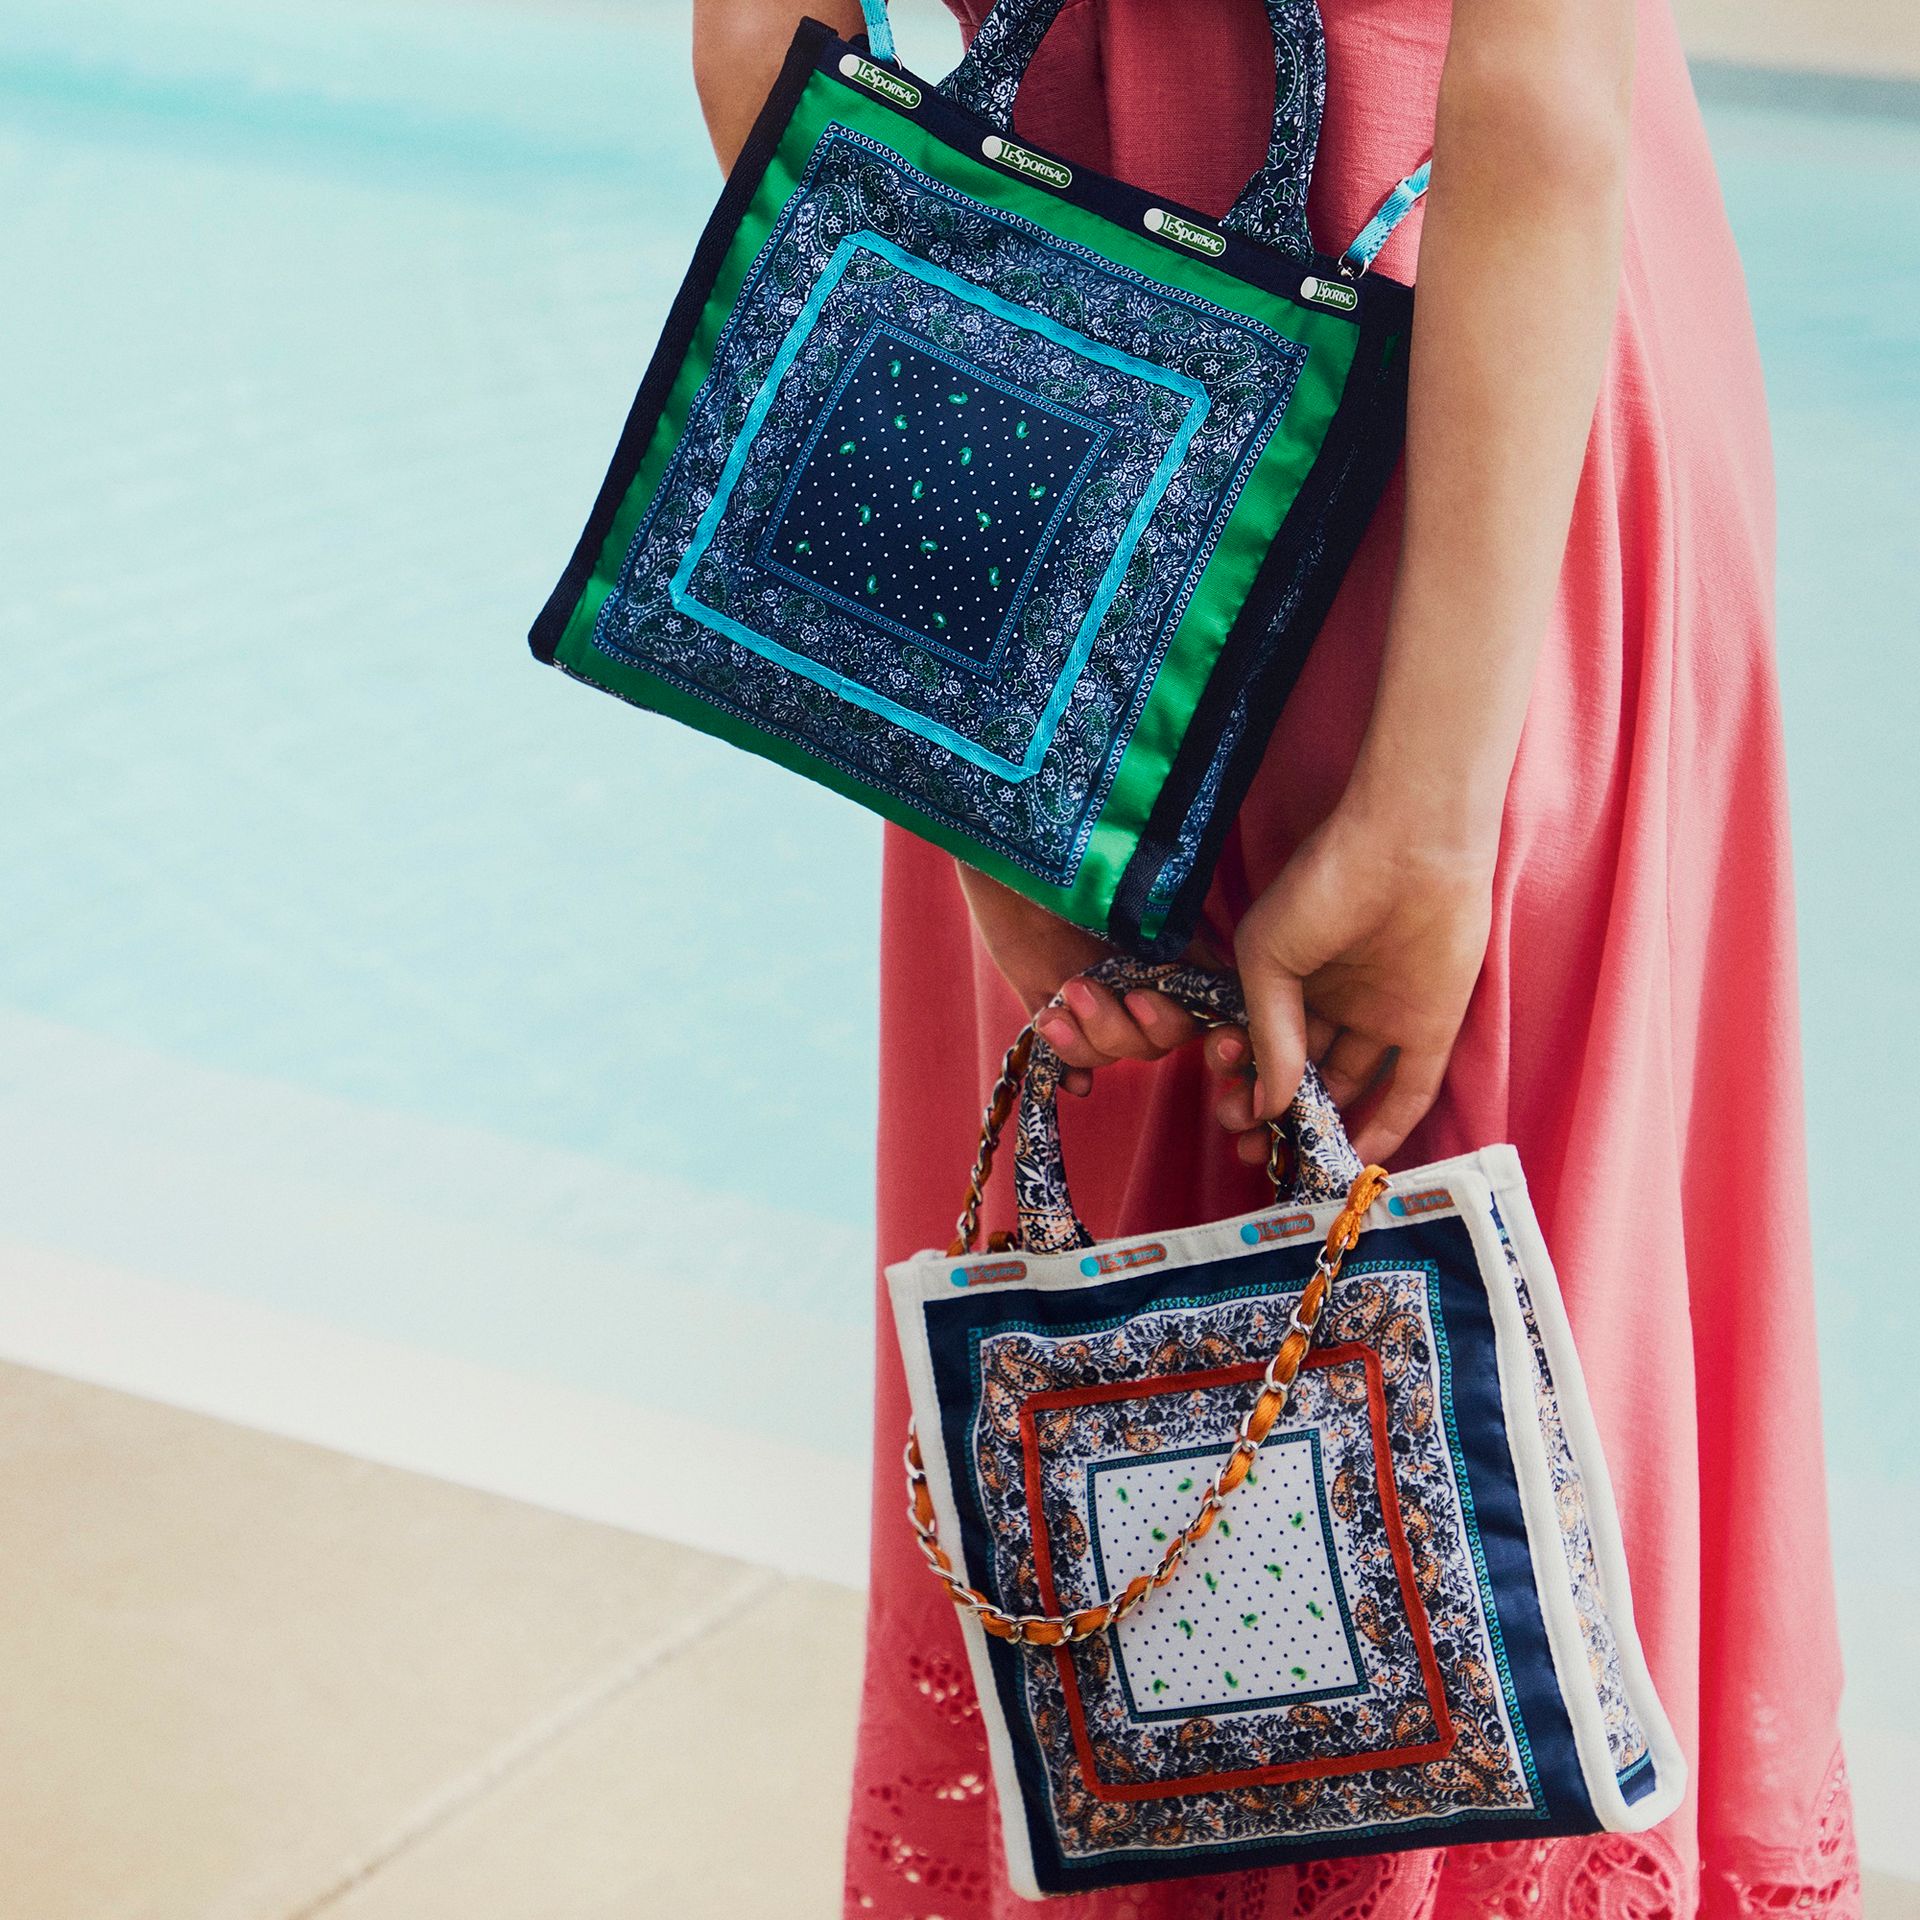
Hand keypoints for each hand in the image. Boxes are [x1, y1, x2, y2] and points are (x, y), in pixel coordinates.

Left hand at [957, 866, 1202, 1096]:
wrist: (1013, 832)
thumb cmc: (1086, 848)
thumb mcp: (1143, 886)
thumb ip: (1180, 933)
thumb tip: (1219, 987)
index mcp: (1174, 954)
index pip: (1204, 1012)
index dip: (1199, 1031)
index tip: (1154, 1007)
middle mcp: (1140, 980)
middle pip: (1155, 1041)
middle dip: (1127, 1028)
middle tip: (1090, 988)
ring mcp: (1095, 995)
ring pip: (1110, 1050)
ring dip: (1088, 1038)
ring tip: (1060, 1001)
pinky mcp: (1049, 1001)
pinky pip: (1065, 1055)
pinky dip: (1068, 1067)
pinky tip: (1064, 1068)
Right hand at [1206, 800, 1494, 1166]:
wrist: (1409, 847)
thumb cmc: (1323, 884)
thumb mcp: (1267, 956)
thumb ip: (1267, 1033)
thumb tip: (1268, 1103)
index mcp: (1291, 978)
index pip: (1263, 1044)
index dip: (1243, 1079)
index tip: (1228, 1102)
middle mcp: (1335, 1002)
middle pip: (1303, 1072)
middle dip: (1273, 1111)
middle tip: (1249, 1141)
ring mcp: (1383, 1016)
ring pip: (1348, 1086)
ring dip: (1321, 1125)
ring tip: (1291, 1154)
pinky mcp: (1430, 1028)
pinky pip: (1409, 1089)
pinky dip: (1386, 1126)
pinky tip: (1354, 1155)